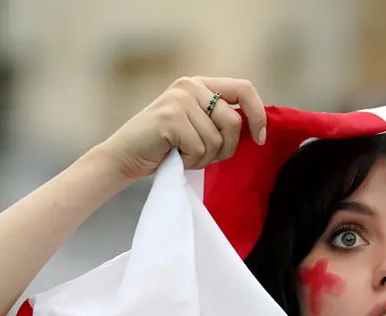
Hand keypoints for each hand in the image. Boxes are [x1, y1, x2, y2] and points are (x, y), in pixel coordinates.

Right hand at [96, 76, 267, 180]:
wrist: (125, 156)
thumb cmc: (166, 147)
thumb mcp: (198, 126)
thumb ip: (221, 120)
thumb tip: (259, 129)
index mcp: (200, 84)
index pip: (245, 89)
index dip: (258, 115)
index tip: (260, 139)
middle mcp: (190, 86)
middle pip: (233, 122)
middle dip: (226, 148)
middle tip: (204, 156)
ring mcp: (179, 100)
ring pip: (217, 139)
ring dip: (204, 157)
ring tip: (183, 153)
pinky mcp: (170, 118)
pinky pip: (200, 148)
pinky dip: (190, 161)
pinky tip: (174, 155)